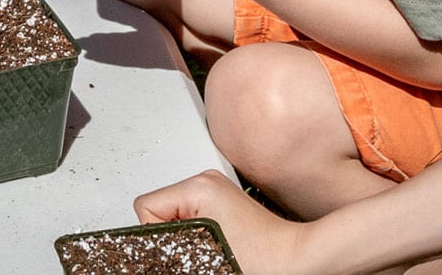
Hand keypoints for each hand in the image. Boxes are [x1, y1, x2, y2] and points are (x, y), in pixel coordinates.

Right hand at [136, 170, 306, 273]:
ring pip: (173, 212)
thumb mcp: (199, 253)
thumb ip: (167, 244)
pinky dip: (194, 231)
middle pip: (159, 208)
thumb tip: (147, 247)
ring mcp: (215, 189)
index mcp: (198, 187)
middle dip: (169, 235)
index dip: (156, 236)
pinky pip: (189, 213)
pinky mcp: (223, 200)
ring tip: (207, 249)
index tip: (173, 252)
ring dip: (182, 234)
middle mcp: (206, 181)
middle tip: (193, 253)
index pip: (146, 207)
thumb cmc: (260, 259)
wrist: (295, 260)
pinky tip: (212, 244)